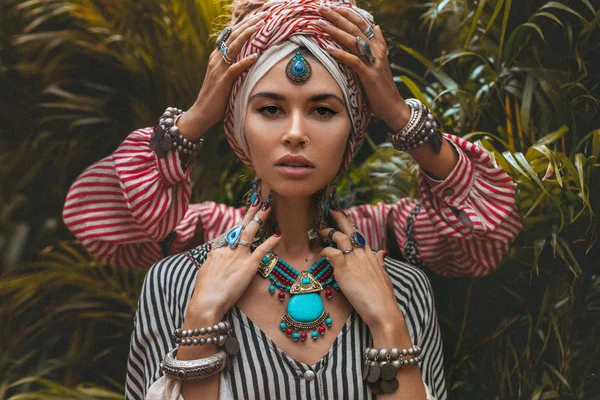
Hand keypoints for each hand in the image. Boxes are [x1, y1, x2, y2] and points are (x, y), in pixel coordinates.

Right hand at [177, 13, 265, 139]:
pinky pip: (234, 69)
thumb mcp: (223, 77)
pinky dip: (245, 62)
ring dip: (248, 35)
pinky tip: (255, 56)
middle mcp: (217, 59)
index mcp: (217, 56)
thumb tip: (247, 58)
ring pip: (234, 47)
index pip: (232, 34)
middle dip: (250, 23)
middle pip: (234, 36)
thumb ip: (232, 65)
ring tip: (260, 26)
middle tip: (265, 14)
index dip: (245, 23)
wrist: (201, 112)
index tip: (259, 16)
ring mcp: (219, 69)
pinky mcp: (222, 82)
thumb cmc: (215, 96)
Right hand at [188, 198, 280, 319]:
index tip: (244, 214)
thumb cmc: (204, 292)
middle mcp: (228, 249)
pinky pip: (261, 250)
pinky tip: (278, 235)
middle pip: (240, 226)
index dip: (238, 223)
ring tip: (268, 207)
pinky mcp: (248, 266)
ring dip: (260, 218)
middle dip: (250, 213)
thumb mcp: (205, 271)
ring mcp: (238, 256)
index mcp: (217, 251)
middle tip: (259, 200)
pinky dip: (270, 242)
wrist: (206, 302)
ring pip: (250, 232)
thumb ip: (213, 261)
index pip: (230, 233)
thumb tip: (215, 258)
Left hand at [317, 5, 410, 130]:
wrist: (393, 106)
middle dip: (338, 17)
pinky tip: (329, 48)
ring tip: (321, 24)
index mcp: (378, 46)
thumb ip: (378, 45)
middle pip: (355, 28)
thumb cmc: (382, 86)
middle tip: (323, 8)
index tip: (334, 6)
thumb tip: (377, 27)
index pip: (363, 23)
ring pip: (353, 41)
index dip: (349, 13)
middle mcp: (376, 51)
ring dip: (336, 31)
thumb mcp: (380, 63)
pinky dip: (341, 54)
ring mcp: (373, 63)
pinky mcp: (369, 76)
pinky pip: (353, 61)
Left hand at [319, 211, 403, 331]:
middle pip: (350, 229)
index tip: (343, 217)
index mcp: (371, 255)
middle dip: (340, 218)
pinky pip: (331, 253)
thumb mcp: (384, 275)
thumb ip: (379, 263)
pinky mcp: (344, 269)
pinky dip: (325, 250)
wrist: (383, 310)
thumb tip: (381, 253)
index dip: (350, 225)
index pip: (359, 234)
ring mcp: (353, 260)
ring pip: (339, 237)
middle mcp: (362, 254)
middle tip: (331, 211)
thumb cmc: (383, 296)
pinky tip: (321, 253)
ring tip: (321, 232)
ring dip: (328, 233)